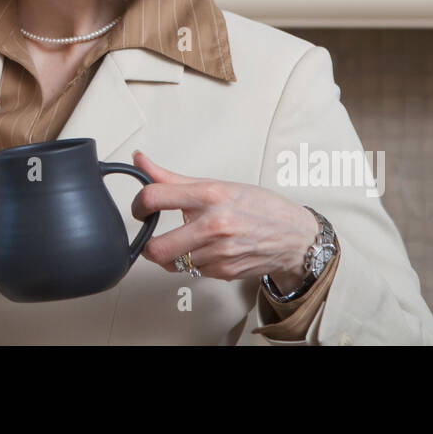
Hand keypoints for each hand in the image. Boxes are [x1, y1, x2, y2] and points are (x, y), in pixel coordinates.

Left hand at [128, 151, 318, 287]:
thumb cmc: (258, 207)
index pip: (154, 198)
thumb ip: (172, 178)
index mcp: (209, 196)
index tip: (140, 208)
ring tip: (184, 240)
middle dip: (147, 244)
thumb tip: (140, 161)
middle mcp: (213, 225)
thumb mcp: (217, 184)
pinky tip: (206, 250)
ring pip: (172, 263)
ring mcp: (219, 253)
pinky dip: (192, 262)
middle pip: (156, 248)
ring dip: (172, 254)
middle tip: (150, 236)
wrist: (294, 236)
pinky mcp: (223, 273)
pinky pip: (192, 271)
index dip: (138, 204)